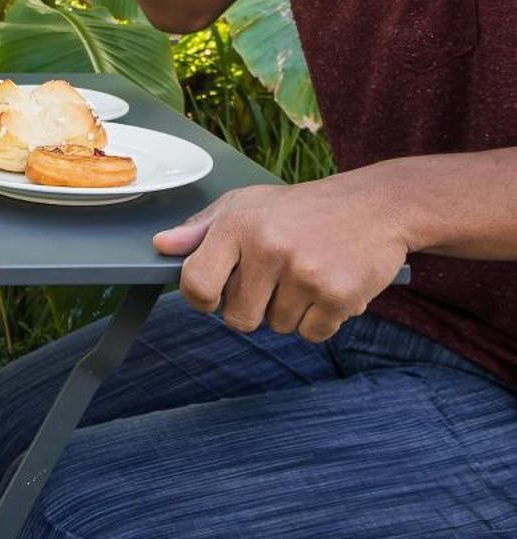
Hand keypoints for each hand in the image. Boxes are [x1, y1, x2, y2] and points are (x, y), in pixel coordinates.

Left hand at [153, 172, 409, 343]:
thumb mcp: (247, 204)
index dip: (201, 299)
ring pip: (277, 326)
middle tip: (276, 276)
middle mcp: (268, 248)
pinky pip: (312, 334)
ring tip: (307, 273)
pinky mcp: (338, 296)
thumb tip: (162, 246)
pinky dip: (320, 320)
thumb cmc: (303, 208)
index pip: (196, 284)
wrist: (375, 205)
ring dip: (290, 310)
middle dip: (253, 306)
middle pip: (238, 318)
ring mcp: (304, 273)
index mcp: (238, 224)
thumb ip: (201, 229)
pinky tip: (329, 285)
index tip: (214, 296)